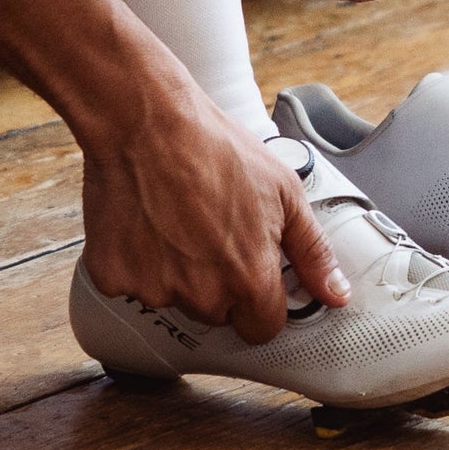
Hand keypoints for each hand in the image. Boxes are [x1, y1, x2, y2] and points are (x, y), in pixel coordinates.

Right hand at [77, 89, 345, 339]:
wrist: (147, 122)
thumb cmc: (216, 149)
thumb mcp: (284, 192)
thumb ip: (313, 252)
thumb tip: (336, 295)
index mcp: (249, 279)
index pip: (262, 328)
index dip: (262, 303)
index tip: (253, 275)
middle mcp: (201, 295)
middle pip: (217, 313)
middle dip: (218, 282)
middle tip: (210, 230)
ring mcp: (153, 289)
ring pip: (172, 298)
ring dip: (175, 272)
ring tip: (175, 217)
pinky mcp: (111, 277)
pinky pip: (129, 283)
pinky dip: (134, 261)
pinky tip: (143, 220)